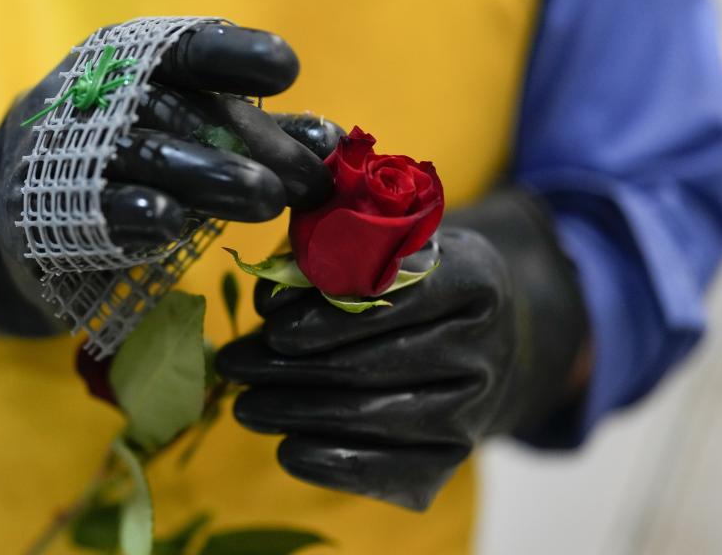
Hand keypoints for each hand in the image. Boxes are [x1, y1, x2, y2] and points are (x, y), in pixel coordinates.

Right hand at [0, 21, 338, 365]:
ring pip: (141, 156)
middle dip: (244, 142)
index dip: (235, 55)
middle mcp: (97, 98)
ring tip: (263, 200)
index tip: (286, 68)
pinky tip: (168, 224)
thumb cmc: (128, 166)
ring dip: (204, 175)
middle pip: (177, 110)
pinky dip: (132, 214)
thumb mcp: (188, 137)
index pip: (188, 49)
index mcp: (133, 65)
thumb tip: (329, 140)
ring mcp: (63, 153)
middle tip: (299, 182)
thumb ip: (254, 135)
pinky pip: (91, 210)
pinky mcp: (39, 213)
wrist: (20, 215)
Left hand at [216, 190, 588, 510]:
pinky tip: (287, 451)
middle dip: (291, 368)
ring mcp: (476, 408)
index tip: (271, 329)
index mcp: (474, 279)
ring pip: (373, 416)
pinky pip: (391, 470)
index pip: (393, 301)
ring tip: (244, 406)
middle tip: (234, 366)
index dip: (327, 319)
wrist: (486, 341)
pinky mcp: (456, 455)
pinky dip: (333, 464)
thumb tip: (269, 300)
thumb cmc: (419, 285)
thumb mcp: (390, 251)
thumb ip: (334, 260)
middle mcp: (485, 348)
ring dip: (297, 414)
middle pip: (373, 364)